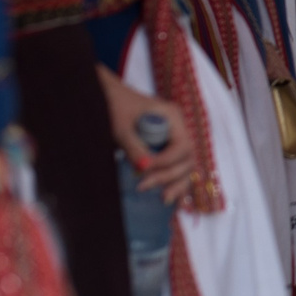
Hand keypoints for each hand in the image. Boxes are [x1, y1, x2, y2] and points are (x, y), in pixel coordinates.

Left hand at [97, 67, 199, 208]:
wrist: (107, 96)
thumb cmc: (114, 106)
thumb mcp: (122, 127)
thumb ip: (134, 147)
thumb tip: (144, 169)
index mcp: (173, 117)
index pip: (182, 146)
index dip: (166, 162)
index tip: (143, 169)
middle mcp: (179, 129)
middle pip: (187, 159)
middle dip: (169, 176)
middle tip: (143, 186)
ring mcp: (174, 139)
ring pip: (186, 167)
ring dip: (176, 184)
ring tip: (162, 199)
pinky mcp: (166, 149)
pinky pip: (177, 168)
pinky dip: (174, 183)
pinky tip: (167, 198)